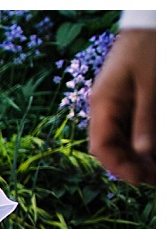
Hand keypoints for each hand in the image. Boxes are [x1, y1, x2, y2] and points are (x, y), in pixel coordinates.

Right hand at [88, 28, 154, 184]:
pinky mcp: (124, 101)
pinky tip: (151, 150)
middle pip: (109, 147)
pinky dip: (138, 142)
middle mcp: (103, 108)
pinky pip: (128, 129)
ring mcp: (113, 105)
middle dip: (129, 165)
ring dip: (135, 156)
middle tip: (154, 178)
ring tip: (155, 168)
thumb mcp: (151, 87)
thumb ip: (145, 120)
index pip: (101, 146)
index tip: (141, 179)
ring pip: (119, 140)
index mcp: (103, 104)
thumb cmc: (149, 49)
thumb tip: (142, 153)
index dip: (119, 166)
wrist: (149, 23)